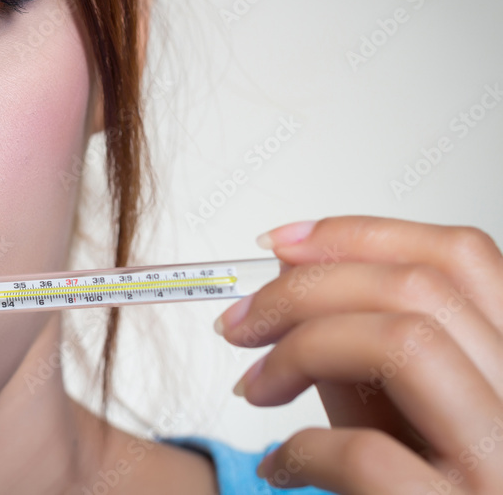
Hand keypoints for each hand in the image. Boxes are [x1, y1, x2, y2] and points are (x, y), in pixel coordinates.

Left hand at [215, 215, 502, 493]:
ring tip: (252, 386)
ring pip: (403, 342)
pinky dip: (299, 447)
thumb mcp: (406, 416)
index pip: (464, 256)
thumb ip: (366, 350)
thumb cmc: (428, 490)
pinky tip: (281, 465)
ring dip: (299, 349)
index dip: (359, 233)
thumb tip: (291, 278)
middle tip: (239, 322)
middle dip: (302, 288)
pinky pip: (365, 453)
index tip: (278, 244)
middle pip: (419, 288)